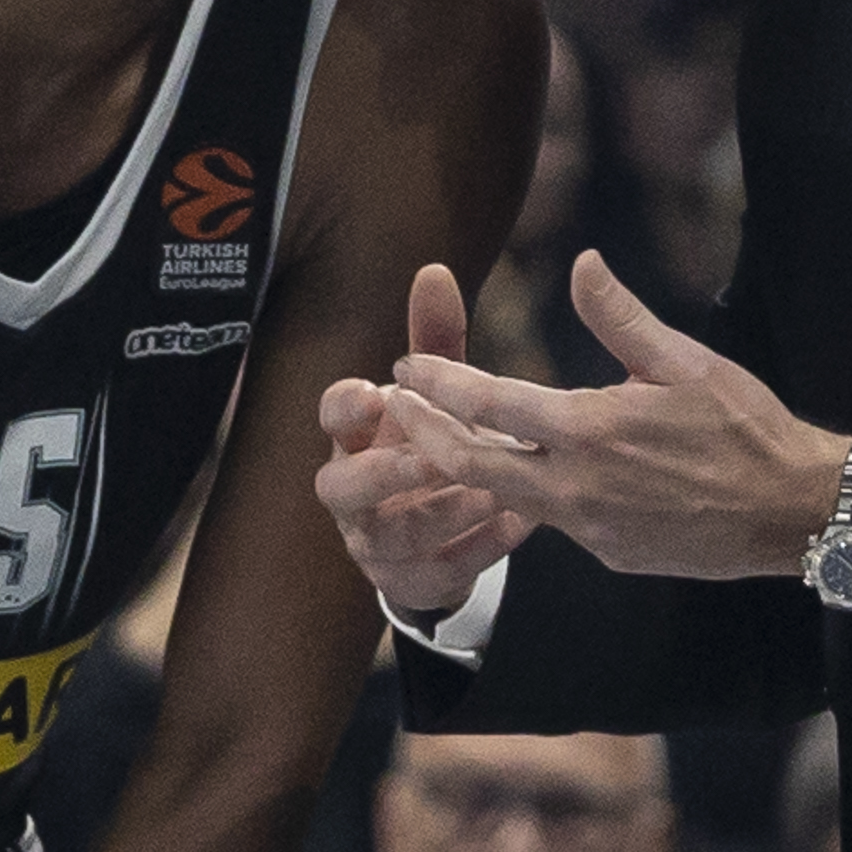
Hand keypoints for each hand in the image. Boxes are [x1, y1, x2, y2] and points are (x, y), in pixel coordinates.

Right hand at [316, 264, 534, 615]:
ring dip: (442, 511)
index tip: (376, 392)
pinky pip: (439, 572)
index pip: (331, 415)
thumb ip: (436, 341)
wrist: (438, 533)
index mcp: (354, 436)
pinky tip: (520, 524)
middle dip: (382, 472)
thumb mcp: (436, 396)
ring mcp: (376, 542)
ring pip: (392, 535)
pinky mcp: (411, 582)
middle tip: (429, 456)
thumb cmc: (431, 443)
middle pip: (339, 486)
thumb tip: (435, 269)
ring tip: (493, 490)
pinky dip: (479, 548)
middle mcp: (352, 492)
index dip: (346, 408)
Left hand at [382, 251, 847, 581]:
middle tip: (396, 405)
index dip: (439, 383)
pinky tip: (516, 470)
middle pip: (471, 464)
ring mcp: (590, 529)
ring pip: (505, 496)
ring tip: (438, 435)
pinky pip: (551, 520)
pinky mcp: (608, 553)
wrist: (792, 512)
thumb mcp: (687, 362)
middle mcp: (578, 486)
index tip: (406, 365)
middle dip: (424, 432)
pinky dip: (521, 491)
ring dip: (467, 465)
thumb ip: (620, 318)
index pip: (490, 404)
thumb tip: (581, 262)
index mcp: (592, 430)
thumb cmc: (746, 429)